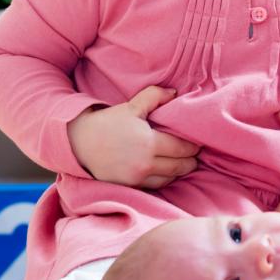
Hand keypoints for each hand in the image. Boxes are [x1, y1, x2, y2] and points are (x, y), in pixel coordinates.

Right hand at [66, 86, 199, 188]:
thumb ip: (154, 96)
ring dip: (179, 172)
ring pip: (170, 179)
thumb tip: (174, 93)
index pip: (182, 149)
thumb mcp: (132, 106)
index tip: (199, 143)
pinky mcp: (131, 186)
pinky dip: (165, 179)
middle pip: (180, 166)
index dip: (194, 147)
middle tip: (196, 155)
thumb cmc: (107, 123)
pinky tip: (168, 172)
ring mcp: (138, 178)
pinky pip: (156, 186)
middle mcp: (146, 164)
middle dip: (191, 161)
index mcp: (149, 144)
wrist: (79, 143)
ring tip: (185, 163)